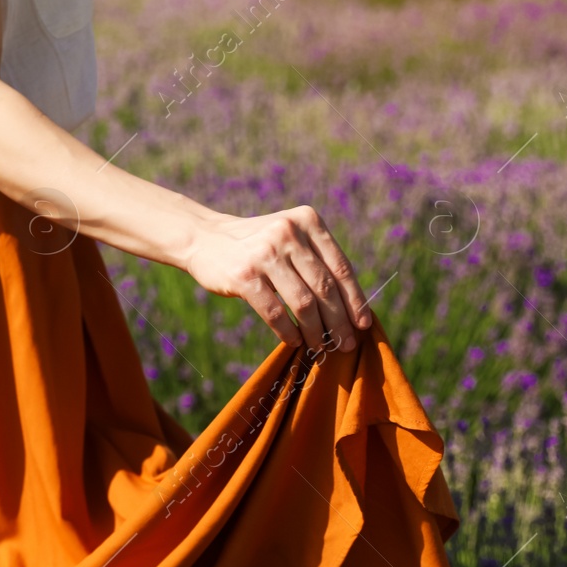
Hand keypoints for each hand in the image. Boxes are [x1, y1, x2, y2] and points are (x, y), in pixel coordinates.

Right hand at [181, 204, 369, 352]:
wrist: (204, 238)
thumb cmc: (255, 245)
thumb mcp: (288, 236)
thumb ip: (315, 258)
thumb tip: (349, 306)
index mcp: (307, 221)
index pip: (340, 267)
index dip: (355, 299)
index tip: (362, 324)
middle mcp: (288, 233)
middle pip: (324, 287)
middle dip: (339, 321)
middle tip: (346, 343)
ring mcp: (265, 254)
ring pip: (303, 303)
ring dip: (315, 331)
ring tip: (320, 346)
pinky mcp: (244, 276)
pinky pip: (275, 312)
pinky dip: (288, 332)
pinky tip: (294, 341)